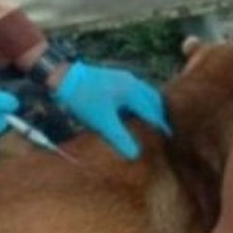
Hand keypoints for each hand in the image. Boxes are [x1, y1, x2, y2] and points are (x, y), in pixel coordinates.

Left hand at [54, 61, 168, 158]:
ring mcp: (123, 77)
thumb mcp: (102, 122)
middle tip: (163, 129)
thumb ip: (120, 138)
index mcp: (132, 92)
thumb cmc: (83, 99)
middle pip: (153, 99)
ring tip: (150, 121)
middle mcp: (132, 81)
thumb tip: (135, 155)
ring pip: (144, 92)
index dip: (160, 126)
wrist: (63, 77)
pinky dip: (139, 101)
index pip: (152, 112)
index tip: (169, 136)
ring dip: (149, 106)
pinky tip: (132, 111)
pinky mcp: (114, 77)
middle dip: (159, 114)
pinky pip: (135, 90)